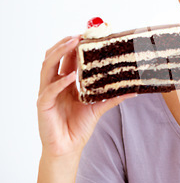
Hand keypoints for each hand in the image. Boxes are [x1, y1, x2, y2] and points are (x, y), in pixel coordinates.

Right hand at [37, 35, 134, 157]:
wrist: (68, 147)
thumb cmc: (79, 126)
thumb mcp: (99, 107)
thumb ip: (114, 97)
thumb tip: (134, 90)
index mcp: (66, 82)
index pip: (68, 58)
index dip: (75, 46)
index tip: (88, 34)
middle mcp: (54, 84)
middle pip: (54, 57)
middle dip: (65, 44)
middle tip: (79, 35)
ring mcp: (47, 93)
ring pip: (47, 66)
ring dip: (59, 53)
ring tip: (72, 44)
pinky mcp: (43, 105)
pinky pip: (49, 90)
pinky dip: (60, 81)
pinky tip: (70, 76)